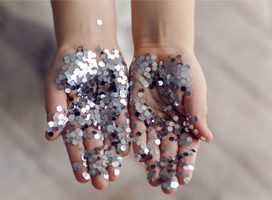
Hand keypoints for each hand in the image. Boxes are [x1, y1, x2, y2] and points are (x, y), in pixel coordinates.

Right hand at [45, 45, 130, 189]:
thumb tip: (50, 137)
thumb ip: (54, 110)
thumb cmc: (67, 62)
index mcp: (72, 115)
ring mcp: (105, 110)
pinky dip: (123, 137)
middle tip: (103, 184)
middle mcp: (89, 116)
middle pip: (93, 145)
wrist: (88, 42)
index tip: (82, 178)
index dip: (78, 161)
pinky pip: (122, 122)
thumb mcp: (56, 85)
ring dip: (111, 156)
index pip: (74, 143)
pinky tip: (125, 151)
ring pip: (109, 138)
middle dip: (97, 164)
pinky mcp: (120, 102)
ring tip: (115, 174)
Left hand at [129, 48, 212, 193]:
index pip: (186, 147)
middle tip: (164, 187)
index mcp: (185, 121)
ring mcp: (151, 118)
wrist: (162, 50)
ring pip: (151, 144)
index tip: (183, 180)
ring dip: (151, 161)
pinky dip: (137, 141)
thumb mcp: (195, 91)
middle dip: (166, 168)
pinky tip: (138, 155)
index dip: (185, 164)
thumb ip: (198, 115)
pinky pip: (135, 129)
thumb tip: (208, 139)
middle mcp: (168, 123)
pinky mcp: (135, 110)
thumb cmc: (184, 69)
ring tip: (151, 177)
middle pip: (167, 150)